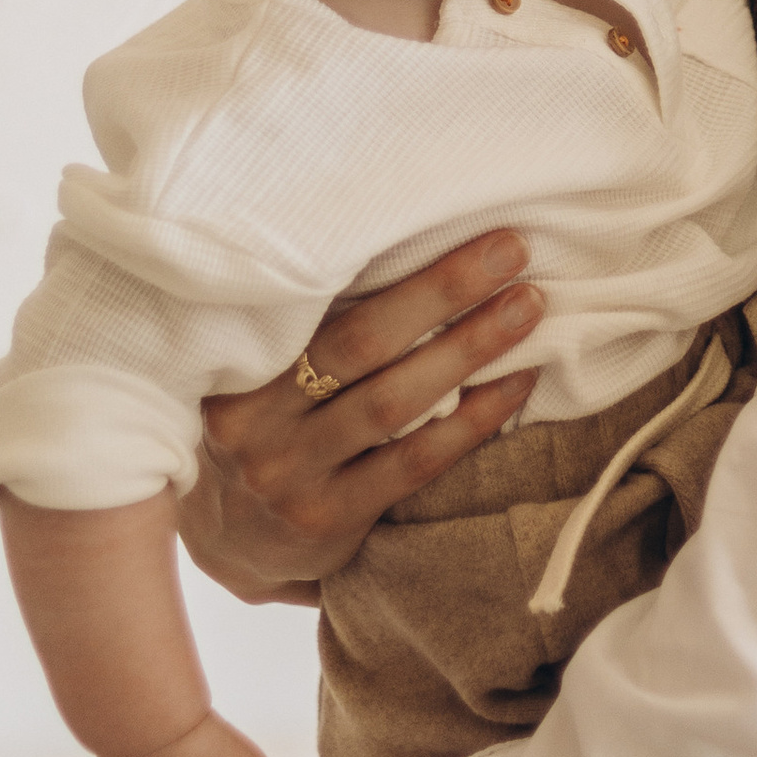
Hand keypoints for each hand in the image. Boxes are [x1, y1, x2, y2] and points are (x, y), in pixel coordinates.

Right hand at [177, 232, 544, 601]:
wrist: (231, 544)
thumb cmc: (261, 430)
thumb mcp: (252, 376)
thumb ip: (303, 327)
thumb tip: (401, 239)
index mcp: (233, 366)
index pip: (308, 298)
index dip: (380, 259)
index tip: (442, 212)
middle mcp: (254, 421)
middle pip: (360, 343)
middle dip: (441, 291)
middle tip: (510, 249)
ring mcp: (290, 475)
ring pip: (392, 402)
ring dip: (468, 349)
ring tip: (525, 307)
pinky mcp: (330, 519)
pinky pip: (415, 461)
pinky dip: (472, 419)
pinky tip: (517, 383)